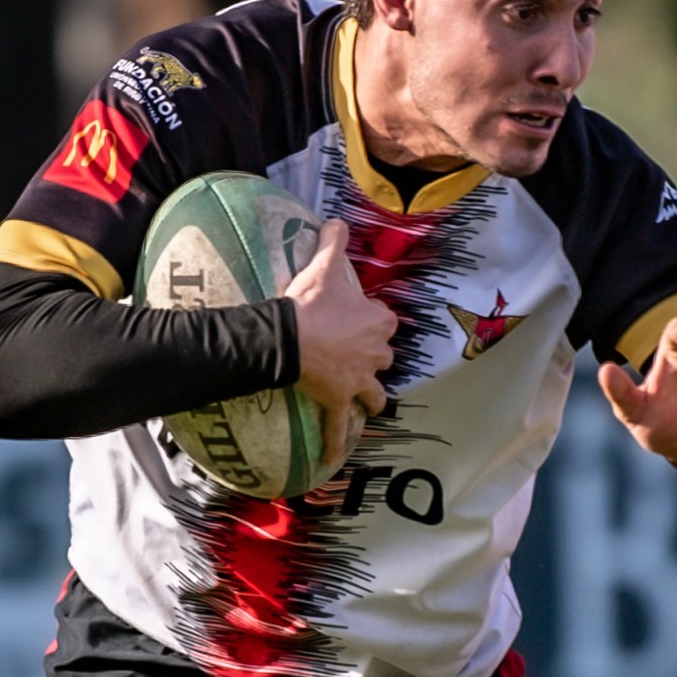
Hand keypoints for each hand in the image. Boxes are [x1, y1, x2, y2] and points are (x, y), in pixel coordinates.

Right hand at [286, 219, 395, 468]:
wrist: (288, 337)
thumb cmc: (311, 302)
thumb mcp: (324, 265)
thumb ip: (334, 241)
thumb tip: (336, 220)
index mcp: (377, 323)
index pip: (388, 323)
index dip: (376, 321)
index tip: (362, 319)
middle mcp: (375, 354)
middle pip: (385, 358)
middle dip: (377, 359)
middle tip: (360, 358)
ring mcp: (359, 381)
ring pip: (375, 395)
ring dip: (371, 396)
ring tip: (364, 399)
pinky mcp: (338, 401)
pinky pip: (338, 426)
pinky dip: (335, 442)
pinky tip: (332, 456)